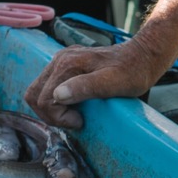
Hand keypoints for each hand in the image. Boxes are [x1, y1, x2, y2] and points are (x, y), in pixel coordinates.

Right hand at [24, 38, 172, 129]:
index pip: (43, 99)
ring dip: (52, 109)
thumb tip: (57, 96)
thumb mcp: (114, 84)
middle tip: (76, 121)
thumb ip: (85, 88)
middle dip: (51, 115)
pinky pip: (48, 85)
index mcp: (67, 65)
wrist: (143, 56)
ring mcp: (62, 60)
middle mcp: (60, 60)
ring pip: (39, 91)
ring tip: (75, 115)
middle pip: (34, 95)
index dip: (58, 117)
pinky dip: (56, 101)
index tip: (80, 121)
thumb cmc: (133, 72)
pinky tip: (74, 105)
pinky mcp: (67, 64)